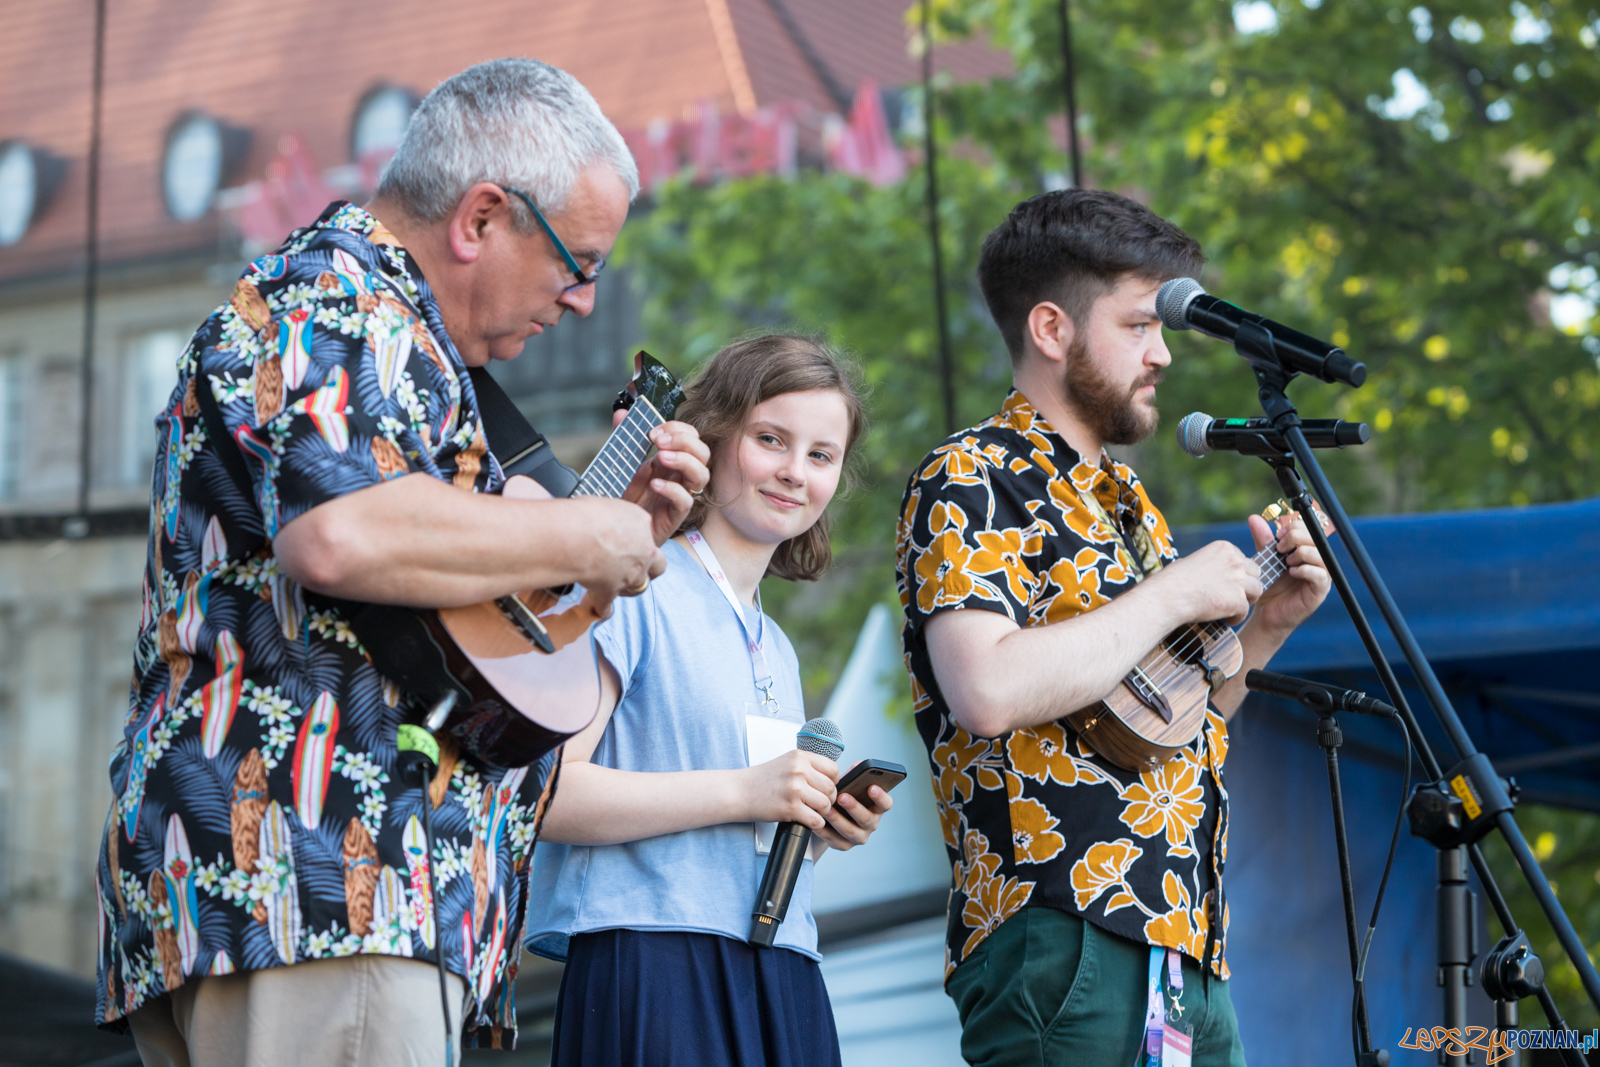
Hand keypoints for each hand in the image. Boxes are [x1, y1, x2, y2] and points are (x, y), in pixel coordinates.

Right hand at [571, 497, 665, 598]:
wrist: (577, 537)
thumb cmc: (588, 515)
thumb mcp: (610, 505)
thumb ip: (617, 516)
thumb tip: (610, 519)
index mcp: (642, 526)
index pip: (647, 534)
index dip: (638, 538)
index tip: (627, 539)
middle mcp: (643, 553)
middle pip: (658, 565)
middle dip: (649, 566)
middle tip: (636, 564)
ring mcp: (629, 576)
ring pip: (638, 586)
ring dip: (628, 585)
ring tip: (617, 585)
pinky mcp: (609, 591)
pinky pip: (607, 604)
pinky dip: (603, 607)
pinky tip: (600, 609)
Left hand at [616, 415, 710, 545]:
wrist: (617, 528)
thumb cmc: (625, 496)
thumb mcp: (622, 463)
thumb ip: (623, 438)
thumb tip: (621, 412)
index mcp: (673, 460)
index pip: (692, 437)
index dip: (678, 429)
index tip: (654, 431)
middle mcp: (681, 476)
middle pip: (703, 452)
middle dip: (684, 442)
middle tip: (658, 442)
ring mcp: (680, 495)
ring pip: (702, 475)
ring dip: (684, 461)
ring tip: (660, 458)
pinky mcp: (674, 515)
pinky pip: (686, 501)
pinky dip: (672, 490)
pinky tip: (654, 484)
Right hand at [741, 750, 838, 832]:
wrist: (739, 791)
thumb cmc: (762, 779)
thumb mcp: (787, 762)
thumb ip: (808, 766)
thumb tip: (833, 777)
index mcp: (800, 757)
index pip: (833, 769)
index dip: (833, 781)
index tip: (824, 788)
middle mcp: (799, 770)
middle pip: (831, 788)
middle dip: (828, 799)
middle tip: (818, 803)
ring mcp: (795, 789)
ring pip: (826, 805)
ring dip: (822, 812)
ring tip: (811, 811)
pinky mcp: (790, 808)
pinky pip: (816, 820)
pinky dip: (814, 823)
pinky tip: (805, 819)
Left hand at [814, 761, 894, 851]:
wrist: (830, 818)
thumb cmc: (843, 797)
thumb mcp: (849, 785)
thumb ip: (854, 775)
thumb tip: (857, 765)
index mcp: (876, 808)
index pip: (886, 804)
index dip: (880, 796)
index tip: (872, 787)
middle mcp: (871, 824)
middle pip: (866, 819)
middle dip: (854, 807)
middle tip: (842, 796)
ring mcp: (858, 836)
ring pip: (850, 831)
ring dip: (837, 819)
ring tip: (827, 809)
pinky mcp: (844, 845)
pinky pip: (834, 840)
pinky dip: (825, 831)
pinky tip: (817, 821)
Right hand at [1149, 539, 1262, 625]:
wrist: (1167, 596)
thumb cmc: (1172, 581)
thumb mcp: (1193, 561)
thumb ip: (1211, 564)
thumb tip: (1214, 574)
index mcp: (1224, 548)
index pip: (1243, 560)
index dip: (1238, 573)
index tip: (1228, 583)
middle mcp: (1234, 560)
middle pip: (1255, 573)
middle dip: (1247, 585)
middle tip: (1234, 596)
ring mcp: (1238, 580)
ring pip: (1257, 590)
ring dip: (1246, 600)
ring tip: (1231, 608)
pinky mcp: (1238, 600)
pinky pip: (1246, 611)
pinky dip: (1236, 617)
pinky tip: (1225, 619)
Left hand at [1244, 512, 1329, 638]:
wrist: (1267, 612)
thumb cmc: (1270, 585)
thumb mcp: (1265, 559)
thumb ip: (1263, 540)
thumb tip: (1254, 518)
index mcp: (1307, 550)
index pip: (1310, 529)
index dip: (1295, 527)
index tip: (1278, 536)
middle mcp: (1318, 561)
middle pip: (1317, 538)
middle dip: (1296, 538)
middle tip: (1280, 548)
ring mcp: (1321, 576)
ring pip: (1320, 554)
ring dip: (1301, 553)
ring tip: (1285, 562)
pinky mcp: (1320, 590)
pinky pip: (1320, 575)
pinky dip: (1305, 570)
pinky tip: (1291, 572)